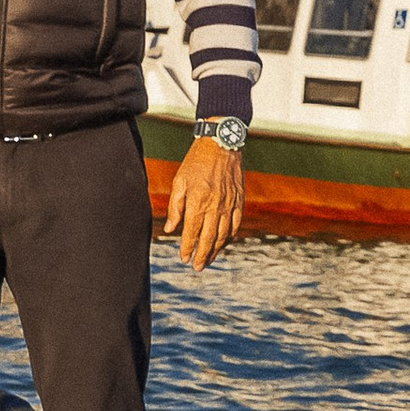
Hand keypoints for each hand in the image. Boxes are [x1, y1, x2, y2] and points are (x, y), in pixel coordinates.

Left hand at [164, 134, 243, 271]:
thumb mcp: (180, 181)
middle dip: (202, 255)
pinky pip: (235, 224)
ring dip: (216, 250)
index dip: (187, 247)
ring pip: (223, 234)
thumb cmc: (196, 161)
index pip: (191, 231)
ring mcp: (229, 203)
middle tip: (196, 267)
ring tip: (208, 261)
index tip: (183, 258)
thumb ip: (175, 207)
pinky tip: (223, 243)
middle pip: (209, 237)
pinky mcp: (239, 200)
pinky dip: (229, 236)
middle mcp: (215, 205)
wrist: (221, 143)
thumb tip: (170, 229)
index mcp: (198, 200)